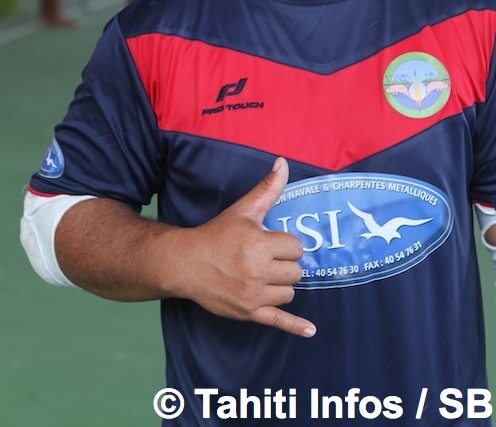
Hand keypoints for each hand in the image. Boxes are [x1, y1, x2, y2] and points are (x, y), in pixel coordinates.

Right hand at [171, 157, 315, 337]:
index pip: (295, 247)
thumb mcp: (243, 210)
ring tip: (262, 275)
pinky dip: (295, 326)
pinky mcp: (248, 311)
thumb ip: (267, 189)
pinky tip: (310, 331)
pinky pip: (278, 320)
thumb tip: (283, 163)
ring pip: (290, 292)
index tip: (269, 243)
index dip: (285, 244)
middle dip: (285, 264)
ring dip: (282, 285)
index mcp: (260, 244)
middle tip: (265, 259)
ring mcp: (253, 294)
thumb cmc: (216, 235)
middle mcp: (258, 271)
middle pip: (296, 271)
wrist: (185, 263)